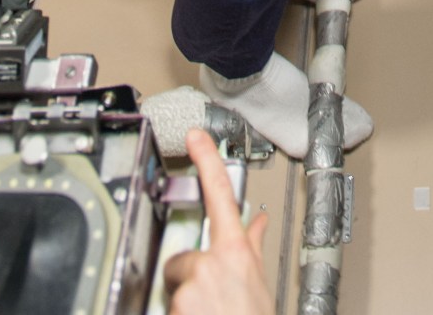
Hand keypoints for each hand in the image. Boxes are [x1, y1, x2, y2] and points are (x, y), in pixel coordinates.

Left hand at [164, 129, 271, 314]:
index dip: (206, 161)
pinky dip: (181, 314)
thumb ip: (254, 248)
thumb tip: (258, 224)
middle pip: (184, 258)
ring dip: (187, 301)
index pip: (220, 195)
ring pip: (176, 288)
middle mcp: (210, 264)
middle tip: (212, 299)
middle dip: (191, 276)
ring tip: (210, 314)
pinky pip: (171, 306)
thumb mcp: (261, 284)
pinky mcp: (175, 308)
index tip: (195, 136)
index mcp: (235, 252)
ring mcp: (189, 290)